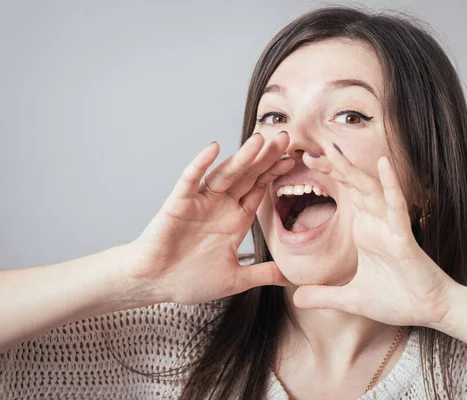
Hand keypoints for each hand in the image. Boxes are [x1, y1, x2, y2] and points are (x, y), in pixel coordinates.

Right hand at [127, 131, 293, 304]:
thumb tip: (292, 278)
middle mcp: (220, 205)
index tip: (293, 160)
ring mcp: (200, 202)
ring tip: (259, 140)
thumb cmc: (189, 280)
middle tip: (285, 138)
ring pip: (225, 174)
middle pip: (247, 176)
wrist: (154, 285)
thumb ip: (263, 273)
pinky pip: (190, 180)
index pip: (259, 190)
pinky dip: (201, 163)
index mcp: (235, 220)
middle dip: (266, 158)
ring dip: (241, 157)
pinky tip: (214, 148)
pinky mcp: (178, 203)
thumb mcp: (235, 279)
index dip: (275, 175)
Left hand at [293, 143, 460, 327]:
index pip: (344, 194)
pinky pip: (396, 207)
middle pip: (353, 186)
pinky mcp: (404, 237)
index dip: (327, 177)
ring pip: (371, 190)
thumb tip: (297, 299)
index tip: (303, 163)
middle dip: (332, 168)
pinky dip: (391, 186)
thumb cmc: (398, 299)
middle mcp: (376, 223)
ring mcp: (390, 227)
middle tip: (307, 153)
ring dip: (353, 171)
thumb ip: (324, 296)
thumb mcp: (352, 299)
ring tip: (333, 151)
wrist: (431, 312)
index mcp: (364, 230)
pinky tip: (383, 165)